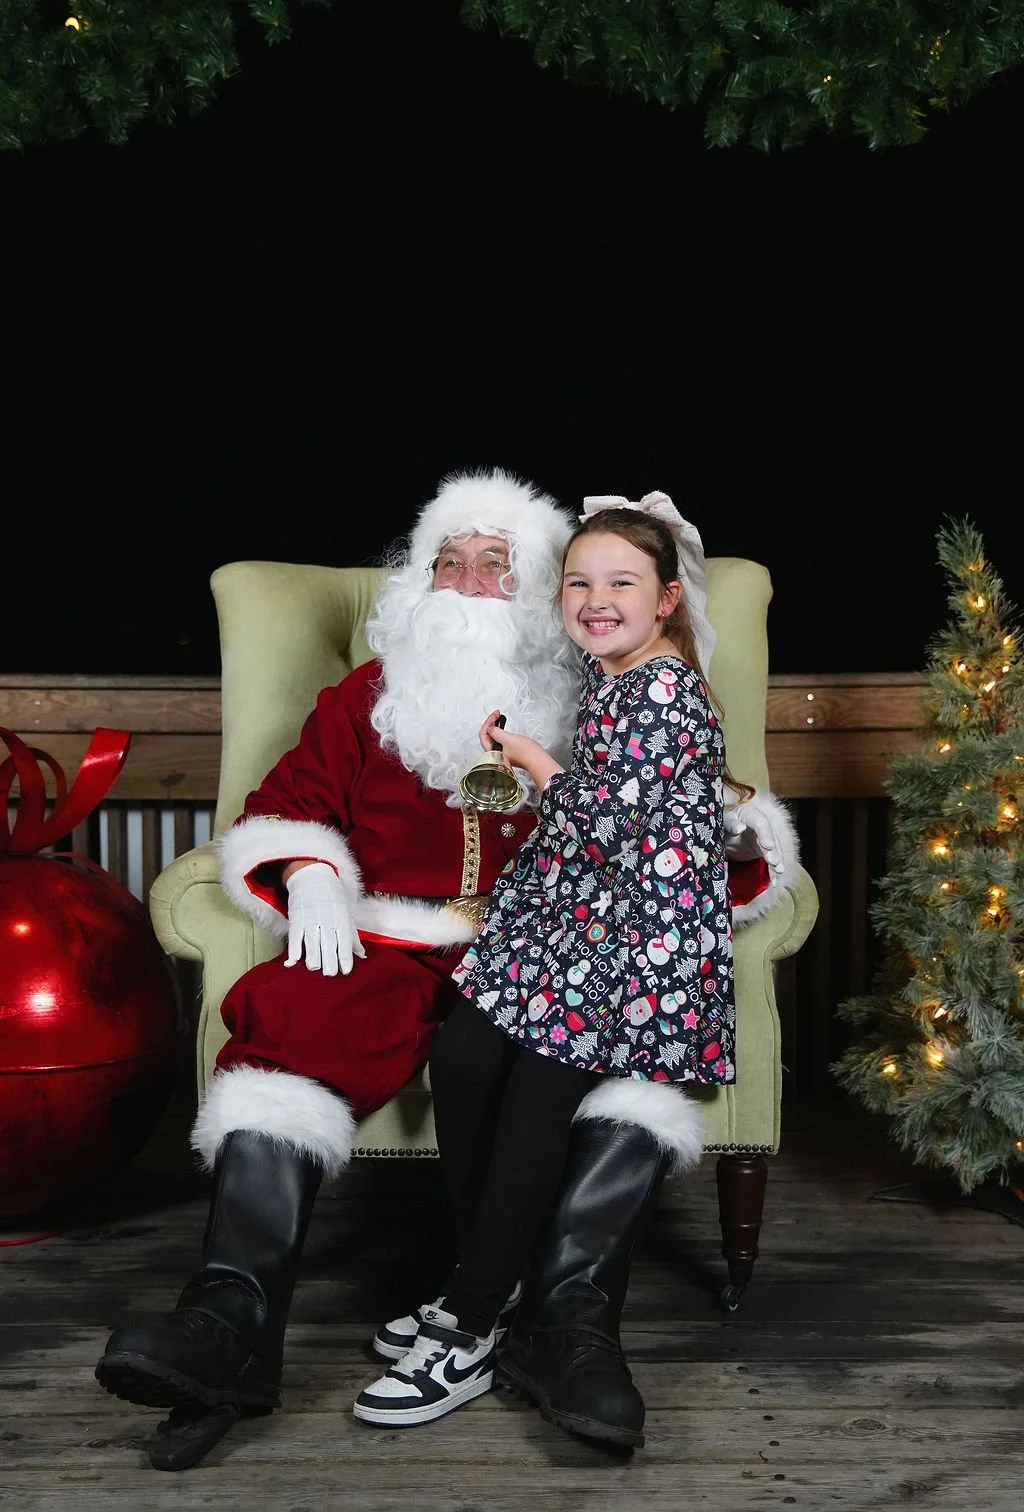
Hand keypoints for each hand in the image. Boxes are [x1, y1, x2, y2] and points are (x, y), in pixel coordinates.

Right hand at [284, 861, 364, 976]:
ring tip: (314, 968)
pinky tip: (294, 959)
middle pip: (328, 942)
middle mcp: (327, 920)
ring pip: (312, 940)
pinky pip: (295, 935)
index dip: (345, 956)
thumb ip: (353, 937)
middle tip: (330, 974)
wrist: (313, 877)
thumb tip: (362, 955)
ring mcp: (311, 919)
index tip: (346, 970)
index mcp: (341, 919)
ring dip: (313, 955)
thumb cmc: (333, 899)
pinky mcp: (297, 919)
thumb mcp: (346, 915)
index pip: (345, 940)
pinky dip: (294, 947)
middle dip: (330, 959)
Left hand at [480, 710, 547, 772]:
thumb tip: (490, 728)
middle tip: (496, 714)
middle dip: (490, 723)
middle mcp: (496, 754)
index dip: (488, 722)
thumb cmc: (526, 754)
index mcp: (493, 752)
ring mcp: (502, 753)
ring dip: (495, 727)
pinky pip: (499, 739)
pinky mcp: (508, 751)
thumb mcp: (508, 739)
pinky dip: (500, 732)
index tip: (495, 715)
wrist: (537, 760)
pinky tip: (503, 729)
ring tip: (498, 718)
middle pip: (487, 736)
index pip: (484, 734)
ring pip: (493, 737)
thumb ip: (496, 733)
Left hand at [723, 800, 784, 876]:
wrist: (724, 827)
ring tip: (778, 872)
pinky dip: (773, 871)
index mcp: (751, 814)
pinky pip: (771, 860)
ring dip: (777, 861)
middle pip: (771, 837)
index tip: (768, 845)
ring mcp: (765, 838)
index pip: (761, 823)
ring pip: (775, 849)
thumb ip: (731, 824)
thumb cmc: (723, 821)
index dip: (766, 834)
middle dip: (774, 850)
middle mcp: (762, 826)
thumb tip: (740, 828)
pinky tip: (774, 882)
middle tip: (774, 862)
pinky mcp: (764, 851)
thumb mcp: (724, 820)